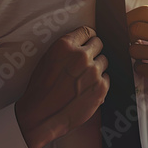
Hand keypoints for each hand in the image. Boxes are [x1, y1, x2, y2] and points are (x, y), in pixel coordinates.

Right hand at [16, 27, 108, 147]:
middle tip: (86, 63)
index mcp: (65, 45)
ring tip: (83, 80)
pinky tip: (86, 90)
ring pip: (104, 61)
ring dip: (97, 68)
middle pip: (99, 43)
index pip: (87, 31)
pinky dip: (100, 83)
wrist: (42, 116)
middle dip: (94, 51)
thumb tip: (82, 45)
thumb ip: (66, 50)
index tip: (88, 43)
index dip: (88, 38)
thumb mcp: (47, 60)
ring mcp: (93, 71)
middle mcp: (81, 55)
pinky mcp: (101, 87)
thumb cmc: (41, 89)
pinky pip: (107, 78)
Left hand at [127, 6, 147, 106]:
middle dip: (128, 37)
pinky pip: (139, 67)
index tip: (125, 24)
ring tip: (143, 57)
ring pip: (134, 49)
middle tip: (132, 42)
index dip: (129, 16)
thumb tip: (130, 20)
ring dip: (134, 55)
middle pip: (136, 29)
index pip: (146, 12)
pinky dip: (140, 68)